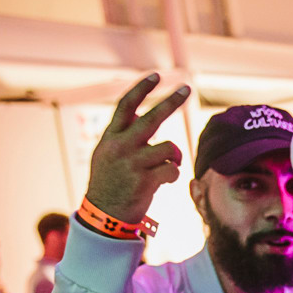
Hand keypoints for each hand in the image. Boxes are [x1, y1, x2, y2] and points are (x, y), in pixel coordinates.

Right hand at [83, 74, 190, 223]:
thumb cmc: (110, 183)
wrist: (104, 216)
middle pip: (152, 118)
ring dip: (173, 156)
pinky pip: (172, 169)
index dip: (142, 89)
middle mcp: (120, 147)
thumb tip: (140, 113)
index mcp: (110, 138)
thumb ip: (122, 134)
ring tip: (166, 166)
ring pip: (169, 147)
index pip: (126, 106)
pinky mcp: (145, 181)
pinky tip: (164, 181)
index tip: (156, 75)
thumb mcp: (108, 154)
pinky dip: (173, 174)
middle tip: (187, 88)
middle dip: (171, 102)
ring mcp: (133, 163)